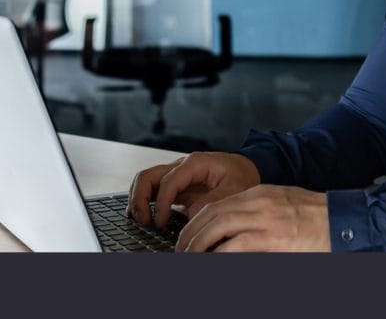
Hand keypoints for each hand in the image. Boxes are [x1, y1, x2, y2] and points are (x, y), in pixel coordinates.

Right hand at [126, 152, 260, 228]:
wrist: (247, 169)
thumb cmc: (242, 176)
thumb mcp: (236, 188)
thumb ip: (213, 200)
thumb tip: (191, 215)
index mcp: (195, 163)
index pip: (169, 181)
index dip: (162, 203)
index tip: (160, 222)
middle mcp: (182, 166)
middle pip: (148, 176)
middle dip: (140, 198)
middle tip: (143, 220)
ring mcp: (177, 175)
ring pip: (146, 181)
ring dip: (138, 199)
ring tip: (140, 220)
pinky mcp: (177, 186)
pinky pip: (153, 190)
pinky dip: (145, 202)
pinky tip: (144, 217)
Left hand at [176, 184, 330, 251]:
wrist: (342, 219)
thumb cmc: (317, 216)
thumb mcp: (283, 205)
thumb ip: (258, 213)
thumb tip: (234, 234)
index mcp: (260, 193)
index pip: (217, 204)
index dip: (197, 222)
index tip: (188, 236)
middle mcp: (258, 202)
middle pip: (211, 213)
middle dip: (191, 234)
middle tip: (181, 251)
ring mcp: (264, 219)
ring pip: (217, 226)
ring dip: (198, 244)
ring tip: (189, 258)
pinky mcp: (271, 238)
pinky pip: (235, 246)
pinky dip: (218, 256)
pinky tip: (211, 262)